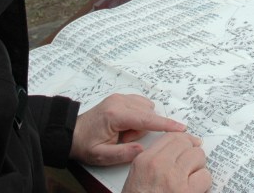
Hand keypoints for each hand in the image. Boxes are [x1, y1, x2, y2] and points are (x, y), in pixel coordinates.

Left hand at [70, 94, 186, 165]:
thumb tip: (142, 150)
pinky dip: (138, 117)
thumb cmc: (85, 144)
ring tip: (123, 134)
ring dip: (140, 123)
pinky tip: (125, 126)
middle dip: (142, 130)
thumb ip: (123, 154)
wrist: (72, 133)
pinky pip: (141, 105)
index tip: (181, 128)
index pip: (146, 119)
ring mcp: (120, 97)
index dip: (165, 124)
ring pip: (145, 109)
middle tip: (124, 140)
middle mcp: (119, 101)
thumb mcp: (102, 156)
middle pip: (147, 114)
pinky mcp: (121, 98)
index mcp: (115, 114)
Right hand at [122, 132, 210, 192]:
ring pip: (198, 157)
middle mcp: (159, 166)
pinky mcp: (187, 192)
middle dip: (192, 154)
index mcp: (145, 161)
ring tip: (191, 180)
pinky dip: (203, 184)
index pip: (171, 137)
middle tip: (191, 166)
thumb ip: (154, 161)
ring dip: (198, 168)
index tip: (191, 144)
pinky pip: (205, 177)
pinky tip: (195, 190)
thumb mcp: (137, 177)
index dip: (185, 140)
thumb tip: (177, 150)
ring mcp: (174, 179)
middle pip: (187, 144)